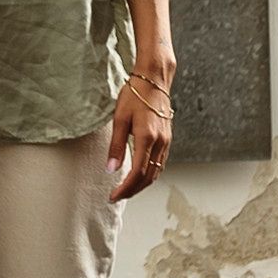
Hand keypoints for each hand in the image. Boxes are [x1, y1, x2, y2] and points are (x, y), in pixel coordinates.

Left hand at [106, 58, 175, 204]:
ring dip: (141, 184)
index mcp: (147, 138)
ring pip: (156, 172)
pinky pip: (160, 164)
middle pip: (149, 177)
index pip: (138, 172)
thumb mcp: (119, 119)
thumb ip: (116, 146)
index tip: (113, 196)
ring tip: (126, 190)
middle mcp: (160, 143)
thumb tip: (111, 169)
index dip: (125, 188)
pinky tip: (139, 175)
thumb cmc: (134, 95)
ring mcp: (166, 142)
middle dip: (133, 190)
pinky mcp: (167, 139)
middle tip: (117, 196)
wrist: (154, 81)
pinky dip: (150, 174)